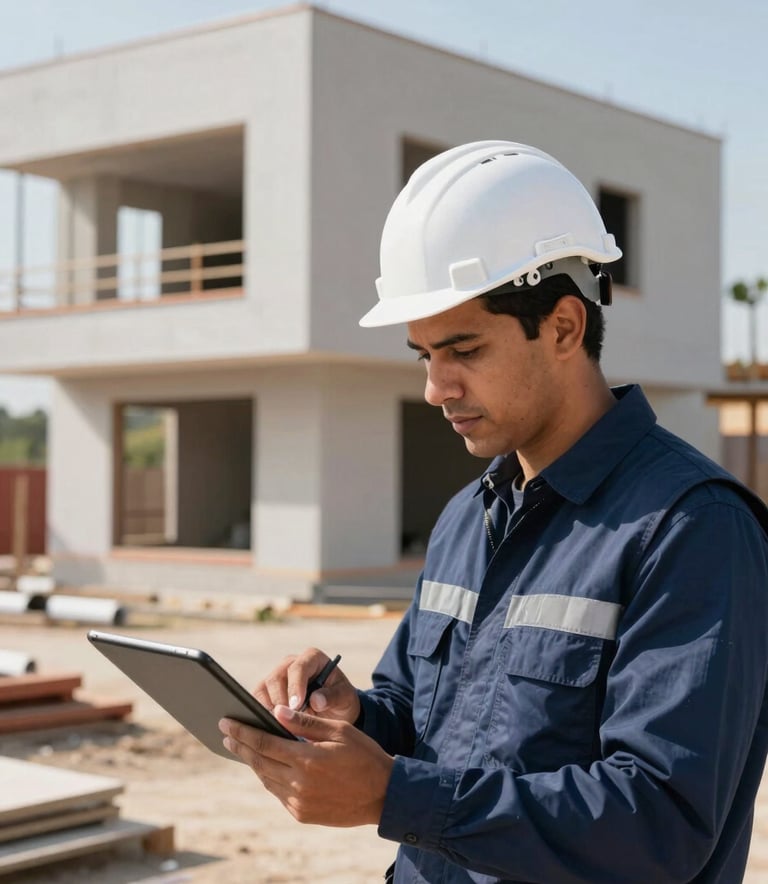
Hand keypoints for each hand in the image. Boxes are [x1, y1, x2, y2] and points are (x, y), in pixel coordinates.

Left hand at [219, 706, 393, 825]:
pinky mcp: (302, 814)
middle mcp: (298, 783)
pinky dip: (268, 777)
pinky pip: (277, 793)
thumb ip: (305, 723)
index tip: (227, 722)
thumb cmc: (364, 755)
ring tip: (241, 747)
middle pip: (259, 761)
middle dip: (240, 745)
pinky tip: (264, 766)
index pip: (264, 742)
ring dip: (252, 761)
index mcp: (306, 759)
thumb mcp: (338, 731)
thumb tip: (276, 712)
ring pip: (266, 778)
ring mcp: (299, 802)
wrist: (383, 795)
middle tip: (225, 733)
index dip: (243, 731)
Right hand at [253, 648, 359, 723]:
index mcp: (312, 658)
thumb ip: (332, 696)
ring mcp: (277, 677)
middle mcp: (291, 664)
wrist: (334, 708)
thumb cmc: (340, 698)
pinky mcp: (267, 691)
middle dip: (280, 701)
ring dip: (268, 709)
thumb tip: (316, 701)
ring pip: (263, 689)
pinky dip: (260, 713)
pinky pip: (257, 700)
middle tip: (284, 720)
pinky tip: (268, 728)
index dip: (296, 686)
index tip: (296, 705)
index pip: (299, 667)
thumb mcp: (344, 697)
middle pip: (276, 678)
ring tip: (276, 727)